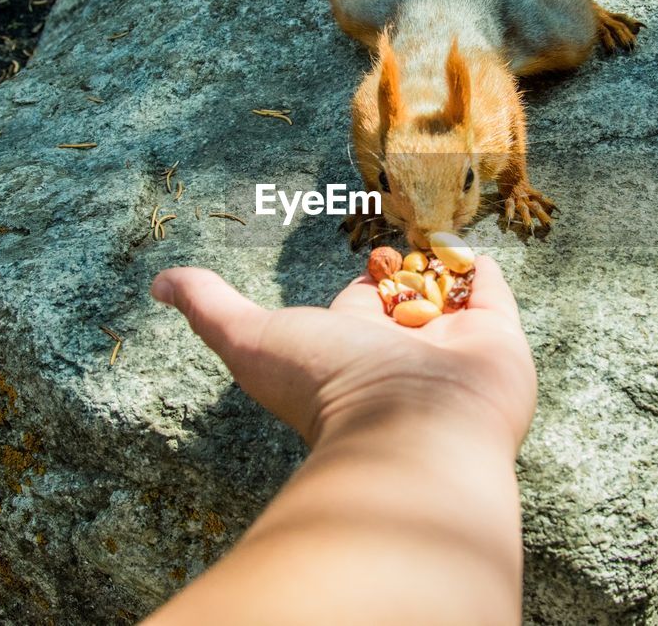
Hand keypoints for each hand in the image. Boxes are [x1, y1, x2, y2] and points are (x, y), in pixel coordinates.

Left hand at [150, 257, 535, 449]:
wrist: (410, 430)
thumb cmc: (327, 386)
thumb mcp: (251, 340)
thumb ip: (211, 308)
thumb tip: (159, 282)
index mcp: (351, 345)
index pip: (360, 301)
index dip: (362, 276)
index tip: (366, 250)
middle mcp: (402, 349)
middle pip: (403, 297)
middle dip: (404, 269)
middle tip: (408, 232)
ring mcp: (451, 345)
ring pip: (447, 293)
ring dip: (442, 263)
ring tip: (439, 227)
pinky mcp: (497, 339)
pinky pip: (490, 294)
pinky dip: (480, 270)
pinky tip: (469, 250)